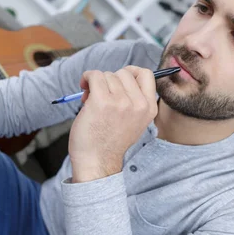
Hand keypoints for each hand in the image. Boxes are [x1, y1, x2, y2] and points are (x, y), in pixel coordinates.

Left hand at [68, 66, 157, 182]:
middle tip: (101, 95)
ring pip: (107, 74)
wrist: (96, 161)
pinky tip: (84, 88)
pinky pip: (94, 76)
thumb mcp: (134, 122)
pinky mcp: (102, 101)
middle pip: (123, 72)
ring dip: (97, 83)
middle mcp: (138, 104)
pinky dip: (87, 78)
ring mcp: (120, 102)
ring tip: (91, 99)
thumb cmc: (109, 142)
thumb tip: (115, 78)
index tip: (118, 81)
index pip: (146, 74)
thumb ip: (132, 100)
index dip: (130, 73)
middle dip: (110, 80)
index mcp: (149, 108)